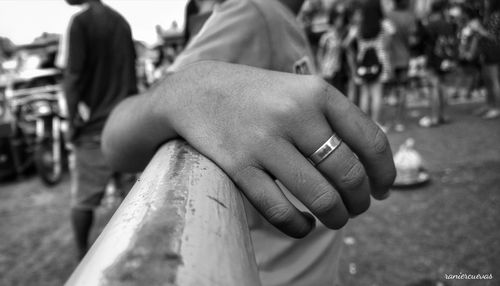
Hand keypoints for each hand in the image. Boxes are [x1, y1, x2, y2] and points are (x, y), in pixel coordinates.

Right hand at [156, 62, 395, 236]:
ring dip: (337, 217)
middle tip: (357, 207)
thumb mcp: (299, 92)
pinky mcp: (239, 165)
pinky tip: (305, 225)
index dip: (385, 173)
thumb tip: (373, 172)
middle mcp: (294, 113)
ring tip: (336, 218)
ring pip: (321, 198)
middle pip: (349, 174)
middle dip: (361, 201)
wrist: (197, 91)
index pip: (371, 140)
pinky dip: (301, 228)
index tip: (383, 189)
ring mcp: (264, 140)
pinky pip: (280, 211)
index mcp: (317, 92)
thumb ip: (335, 121)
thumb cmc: (259, 97)